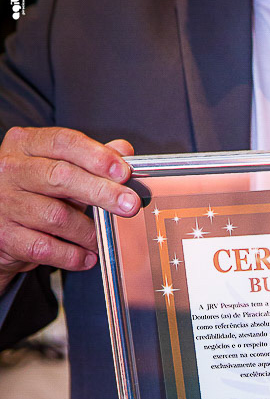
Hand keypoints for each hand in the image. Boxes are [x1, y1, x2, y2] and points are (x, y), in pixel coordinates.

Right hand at [0, 126, 140, 293]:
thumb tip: (124, 150)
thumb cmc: (34, 193)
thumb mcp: (59, 169)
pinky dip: (73, 256)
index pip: (63, 142)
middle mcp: (10, 170)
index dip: (97, 156)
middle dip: (101, 192)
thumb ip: (91, 159)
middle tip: (128, 205)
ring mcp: (5, 203)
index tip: (124, 173)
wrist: (0, 227)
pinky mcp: (5, 236)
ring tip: (101, 239)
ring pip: (56, 216)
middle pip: (61, 176)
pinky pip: (47, 248)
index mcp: (24, 144)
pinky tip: (86, 257)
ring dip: (88, 232)